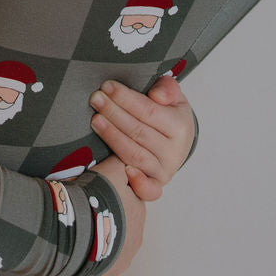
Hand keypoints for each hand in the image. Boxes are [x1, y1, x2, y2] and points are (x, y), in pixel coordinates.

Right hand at [89, 155, 145, 275]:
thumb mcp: (109, 170)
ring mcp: (125, 256)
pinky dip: (94, 255)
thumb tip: (124, 156)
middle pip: (122, 223)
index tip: (95, 193)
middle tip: (86, 211)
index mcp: (138, 209)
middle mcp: (137, 235)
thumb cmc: (93, 197)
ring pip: (114, 243)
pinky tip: (80, 247)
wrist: (77, 229)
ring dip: (102, 237)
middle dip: (109, 217)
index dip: (112, 195)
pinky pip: (104, 262)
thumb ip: (120, 162)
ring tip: (81, 230)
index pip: (128, 200)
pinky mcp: (111, 271)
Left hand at [90, 75, 194, 202]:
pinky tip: (123, 171)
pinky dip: (138, 183)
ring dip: (112, 137)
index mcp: (180, 127)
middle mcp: (174, 151)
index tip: (108, 86)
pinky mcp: (155, 184)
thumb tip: (157, 95)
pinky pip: (149, 189)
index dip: (126, 99)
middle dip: (114, 113)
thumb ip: (167, 88)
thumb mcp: (173, 97)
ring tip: (95, 120)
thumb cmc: (169, 116)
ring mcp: (164, 170)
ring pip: (134, 155)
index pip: (149, 111)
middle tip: (96, 99)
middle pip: (138, 132)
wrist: (176, 142)